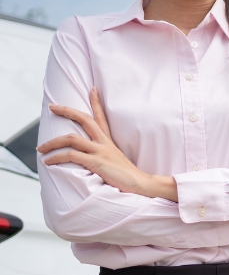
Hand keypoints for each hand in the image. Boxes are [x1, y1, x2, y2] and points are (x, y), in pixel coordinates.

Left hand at [38, 88, 176, 199]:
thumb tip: (89, 158)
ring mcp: (101, 151)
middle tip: (53, 107)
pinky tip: (49, 161)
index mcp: (109, 141)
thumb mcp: (115, 161)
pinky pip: (71, 155)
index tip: (92, 89)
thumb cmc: (127, 176)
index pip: (101, 117)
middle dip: (67, 111)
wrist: (141, 184)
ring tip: (41, 149)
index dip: (96, 102)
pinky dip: (57, 157)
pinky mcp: (97, 162)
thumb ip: (104, 155)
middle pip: (84, 119)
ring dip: (52, 142)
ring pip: (71, 138)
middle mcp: (104, 143)